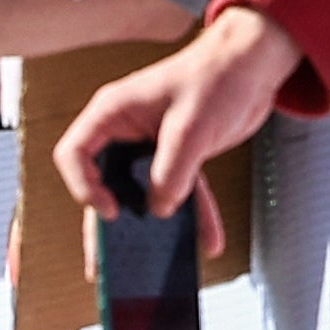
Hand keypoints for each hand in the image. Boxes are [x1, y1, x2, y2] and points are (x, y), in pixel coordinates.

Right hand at [53, 5, 293, 249]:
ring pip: (139, 194)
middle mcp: (124, 132)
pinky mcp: (176, 157)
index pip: (74, 154)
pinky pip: (176, 192)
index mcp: (112, 113)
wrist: (255, 63)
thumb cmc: (217, 75)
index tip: (109, 209)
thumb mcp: (190, 127)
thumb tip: (160, 209)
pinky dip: (191, 215)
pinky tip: (205, 239)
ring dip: (149, 228)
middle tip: (105, 261)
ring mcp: (149, 146)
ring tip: (144, 266)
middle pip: (102, 183)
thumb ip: (171, 172)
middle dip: (107, 224)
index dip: (84, 186)